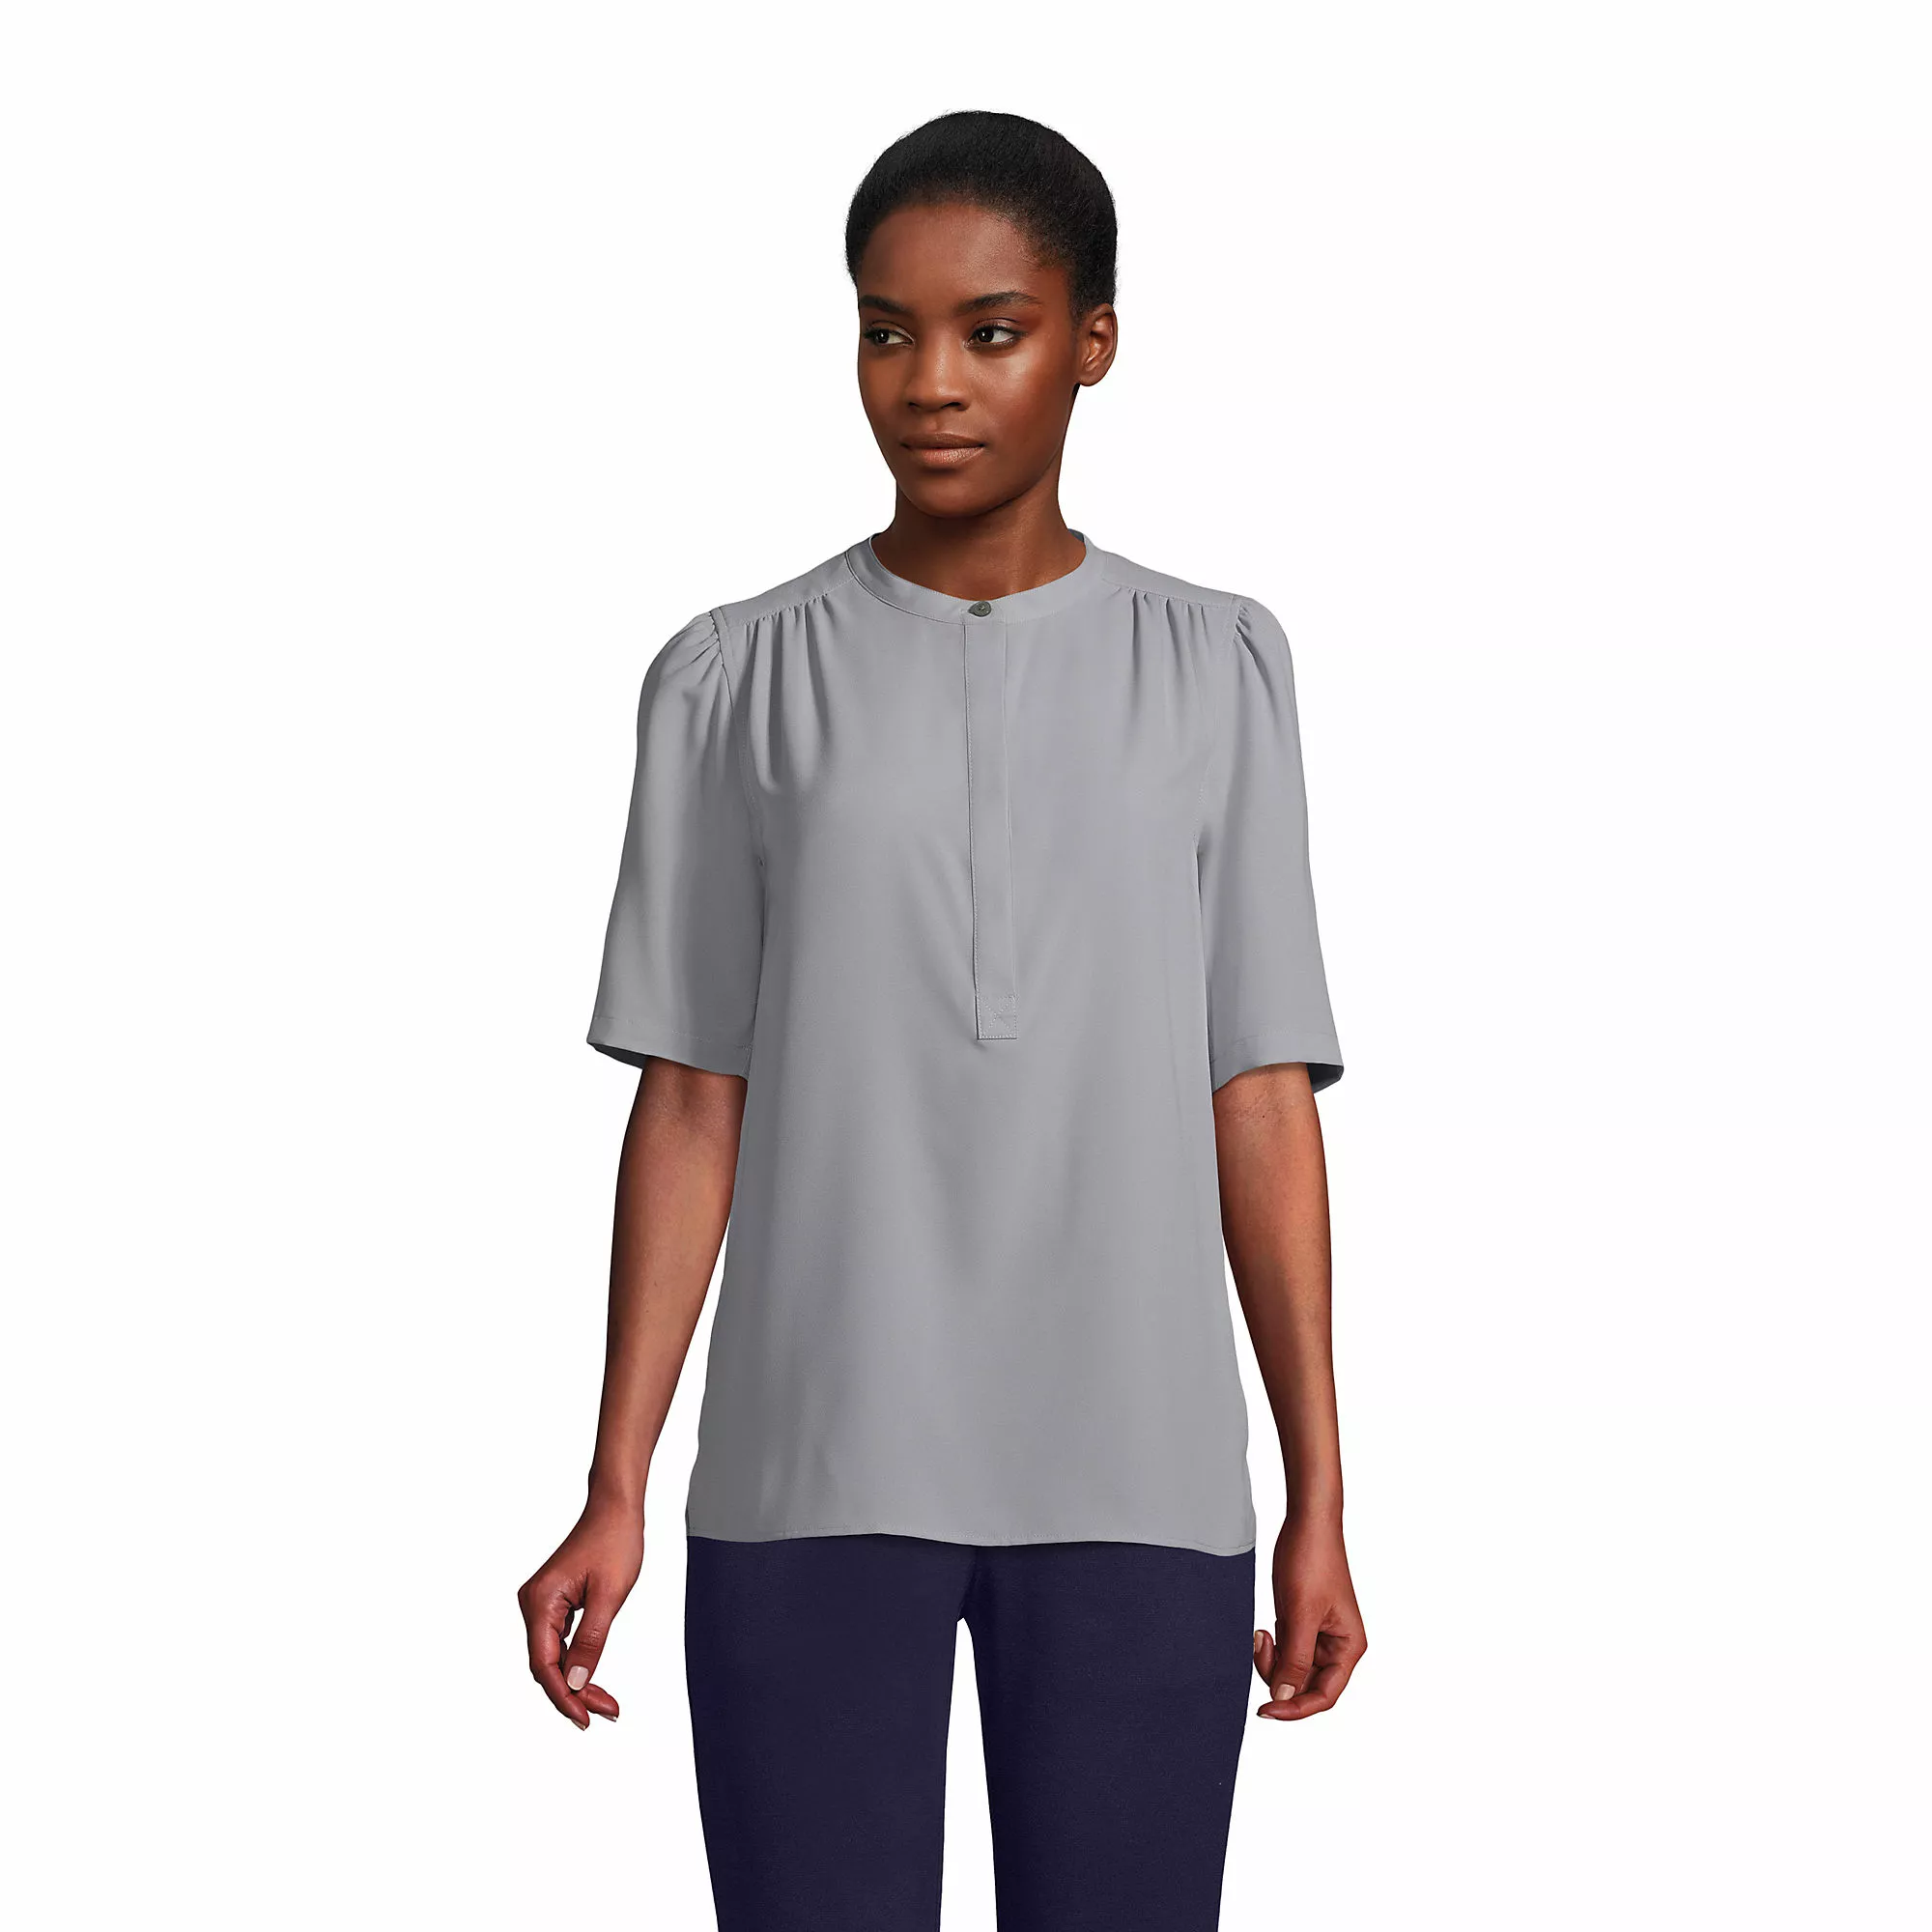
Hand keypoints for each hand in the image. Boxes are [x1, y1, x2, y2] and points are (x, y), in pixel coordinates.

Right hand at [517, 1498, 643, 1728]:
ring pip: (552, 1657)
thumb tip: (578, 1683)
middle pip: (546, 1665)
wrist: (615, 1509)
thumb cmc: (614, 1541)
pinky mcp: (553, 1602)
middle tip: (604, 1712)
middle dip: (573, 1692)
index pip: (545, 1665)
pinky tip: (591, 1677)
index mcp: (540, 1602)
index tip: (586, 1719)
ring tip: (603, 1702)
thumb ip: (592, 1641)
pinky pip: (558, 1642)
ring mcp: (540, 1603)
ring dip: (575, 1680)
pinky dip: (575, 1661)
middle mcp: (532, 1604)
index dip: (564, 1697)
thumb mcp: (609, 1596)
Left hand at [1252, 1512, 1365, 1720]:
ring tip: (1261, 1633)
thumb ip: (1294, 1661)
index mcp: (1349, 1647)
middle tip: (1259, 1647)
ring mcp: (1320, 1635)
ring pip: (1293, 1670)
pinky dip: (1272, 1648)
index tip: (1266, 1711)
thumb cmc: (1311, 1561)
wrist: (1306, 1522)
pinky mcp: (1303, 1623)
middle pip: (1307, 1685)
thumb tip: (1284, 1699)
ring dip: (1273, 1660)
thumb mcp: (1300, 1615)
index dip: (1296, 1708)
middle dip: (1279, 1675)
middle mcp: (1338, 1645)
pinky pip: (1287, 1651)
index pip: (1324, 1695)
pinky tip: (1263, 1630)